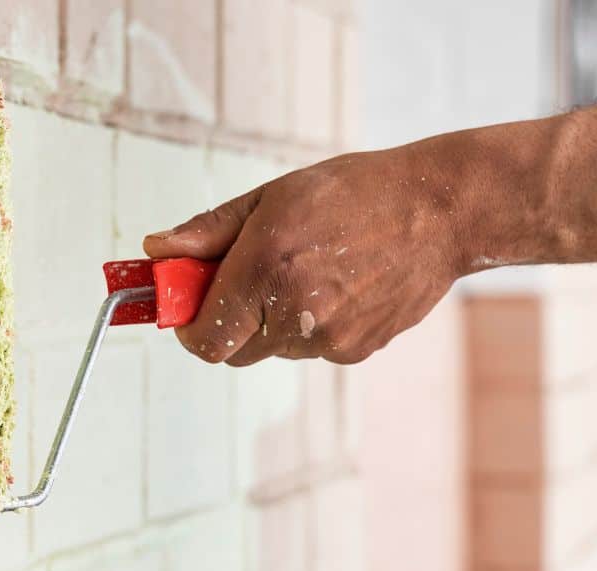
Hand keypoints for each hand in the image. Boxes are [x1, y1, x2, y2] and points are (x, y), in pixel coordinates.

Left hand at [143, 142, 476, 365]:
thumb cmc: (354, 193)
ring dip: (271, 319)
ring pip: (273, 349)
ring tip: (306, 268)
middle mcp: (295, 314)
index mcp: (266, 268)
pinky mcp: (357, 351)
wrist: (439, 211)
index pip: (202, 338)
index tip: (188, 302)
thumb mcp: (272, 197)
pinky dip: (309, 324)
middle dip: (227, 321)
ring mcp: (330, 340)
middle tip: (243, 278)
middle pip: (232, 351)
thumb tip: (157, 251)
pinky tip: (336, 283)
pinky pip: (311, 347)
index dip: (188, 324)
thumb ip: (208, 231)